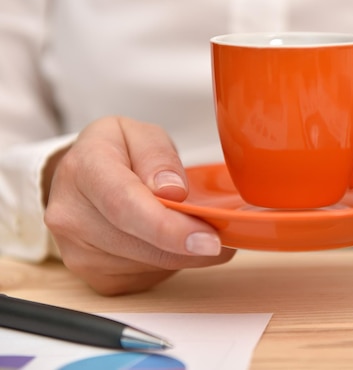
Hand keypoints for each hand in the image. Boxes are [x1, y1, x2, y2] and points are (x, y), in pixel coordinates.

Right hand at [44, 116, 234, 294]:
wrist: (82, 178)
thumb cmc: (115, 152)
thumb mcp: (140, 133)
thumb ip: (158, 156)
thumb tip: (173, 190)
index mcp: (83, 169)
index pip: (125, 206)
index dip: (170, 228)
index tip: (209, 240)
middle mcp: (72, 216)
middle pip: (143, 244)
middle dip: (191, 243)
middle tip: (222, 233)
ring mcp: (78, 253)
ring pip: (152, 265)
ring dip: (184, 252)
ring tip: (194, 227)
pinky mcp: (96, 278)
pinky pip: (148, 277)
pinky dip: (170, 261)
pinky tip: (170, 240)